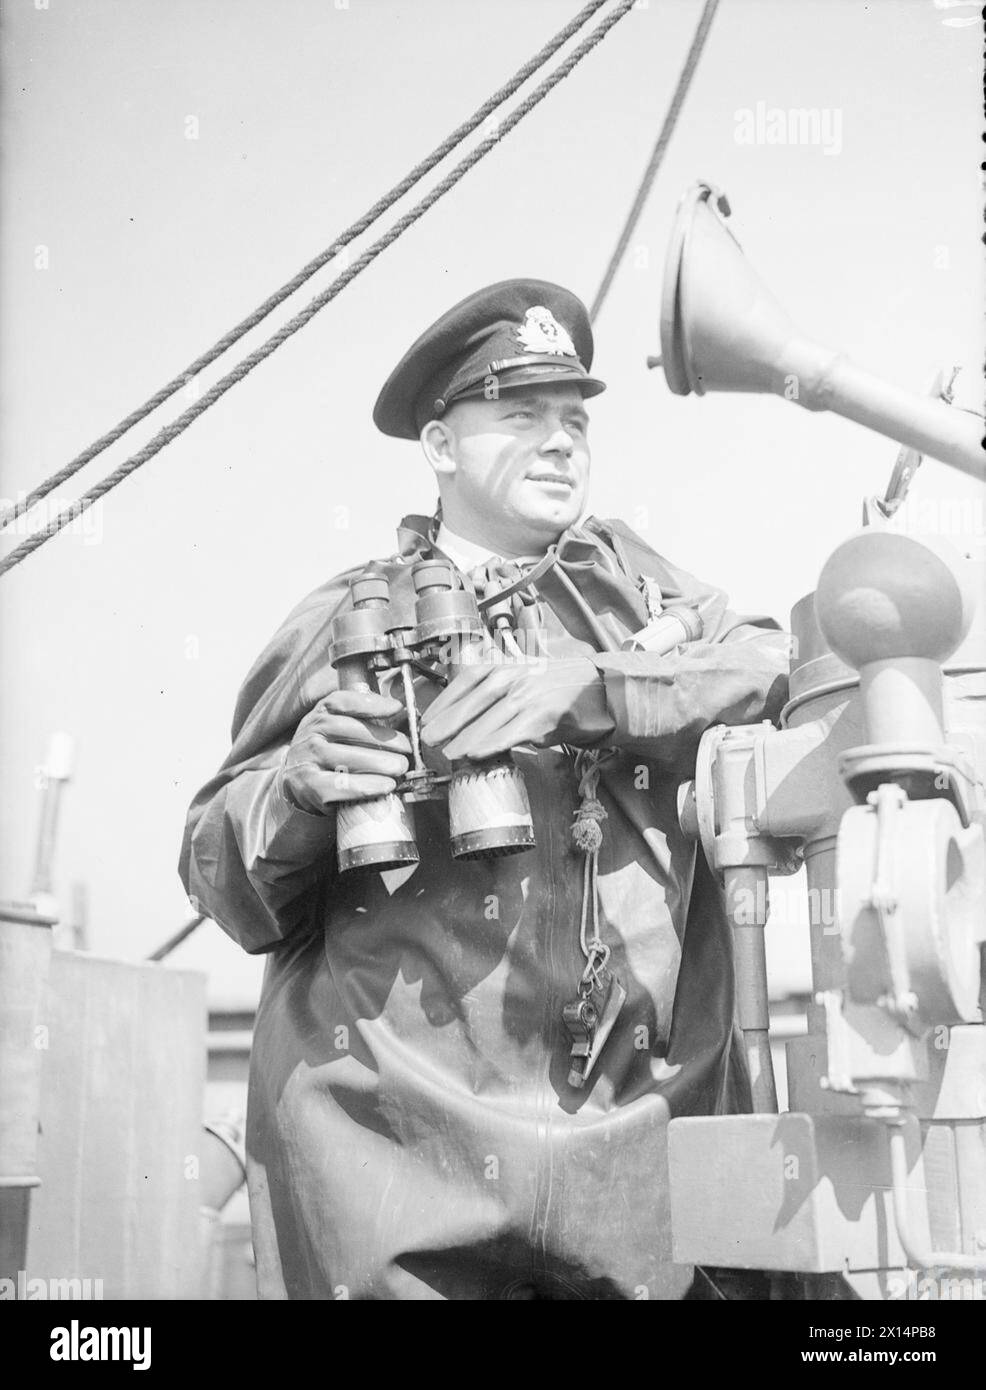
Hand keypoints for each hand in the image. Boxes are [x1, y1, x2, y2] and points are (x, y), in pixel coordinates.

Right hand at [279, 690, 411, 812]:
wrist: (296, 784)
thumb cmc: (328, 754)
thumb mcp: (336, 731)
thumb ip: (362, 719)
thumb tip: (397, 710)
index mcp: (319, 715)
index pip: (342, 701)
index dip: (371, 703)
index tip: (397, 708)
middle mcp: (309, 734)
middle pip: (350, 729)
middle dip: (384, 738)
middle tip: (407, 748)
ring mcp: (306, 760)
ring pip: (347, 758)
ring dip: (380, 763)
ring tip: (400, 767)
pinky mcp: (309, 786)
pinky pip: (342, 785)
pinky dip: (367, 786)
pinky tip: (386, 785)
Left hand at [419, 657, 612, 760]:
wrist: (603, 691)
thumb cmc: (560, 689)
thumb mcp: (525, 681)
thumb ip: (497, 695)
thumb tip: (467, 718)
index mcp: (508, 666)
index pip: (467, 680)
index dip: (444, 701)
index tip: (426, 719)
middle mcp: (516, 676)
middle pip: (473, 699)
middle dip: (447, 721)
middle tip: (428, 739)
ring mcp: (530, 695)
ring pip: (490, 718)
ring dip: (465, 737)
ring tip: (448, 753)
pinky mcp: (545, 715)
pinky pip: (512, 732)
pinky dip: (492, 743)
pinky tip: (476, 753)